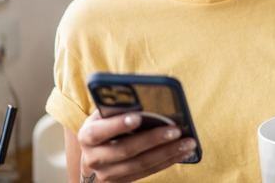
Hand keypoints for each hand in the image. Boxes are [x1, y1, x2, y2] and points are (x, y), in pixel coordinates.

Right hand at [76, 110, 196, 181]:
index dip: (117, 125)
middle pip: (126, 150)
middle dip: (153, 139)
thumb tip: (145, 100)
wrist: (94, 153)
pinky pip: (148, 172)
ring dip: (167, 153)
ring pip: (141, 164)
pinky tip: (183, 152)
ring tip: (188, 142)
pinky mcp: (122, 182)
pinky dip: (168, 161)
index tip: (137, 117)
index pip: (100, 131)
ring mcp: (108, 174)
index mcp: (87, 136)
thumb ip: (118, 108)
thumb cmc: (104, 125)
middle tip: (176, 130)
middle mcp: (94, 158)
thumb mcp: (104, 115)